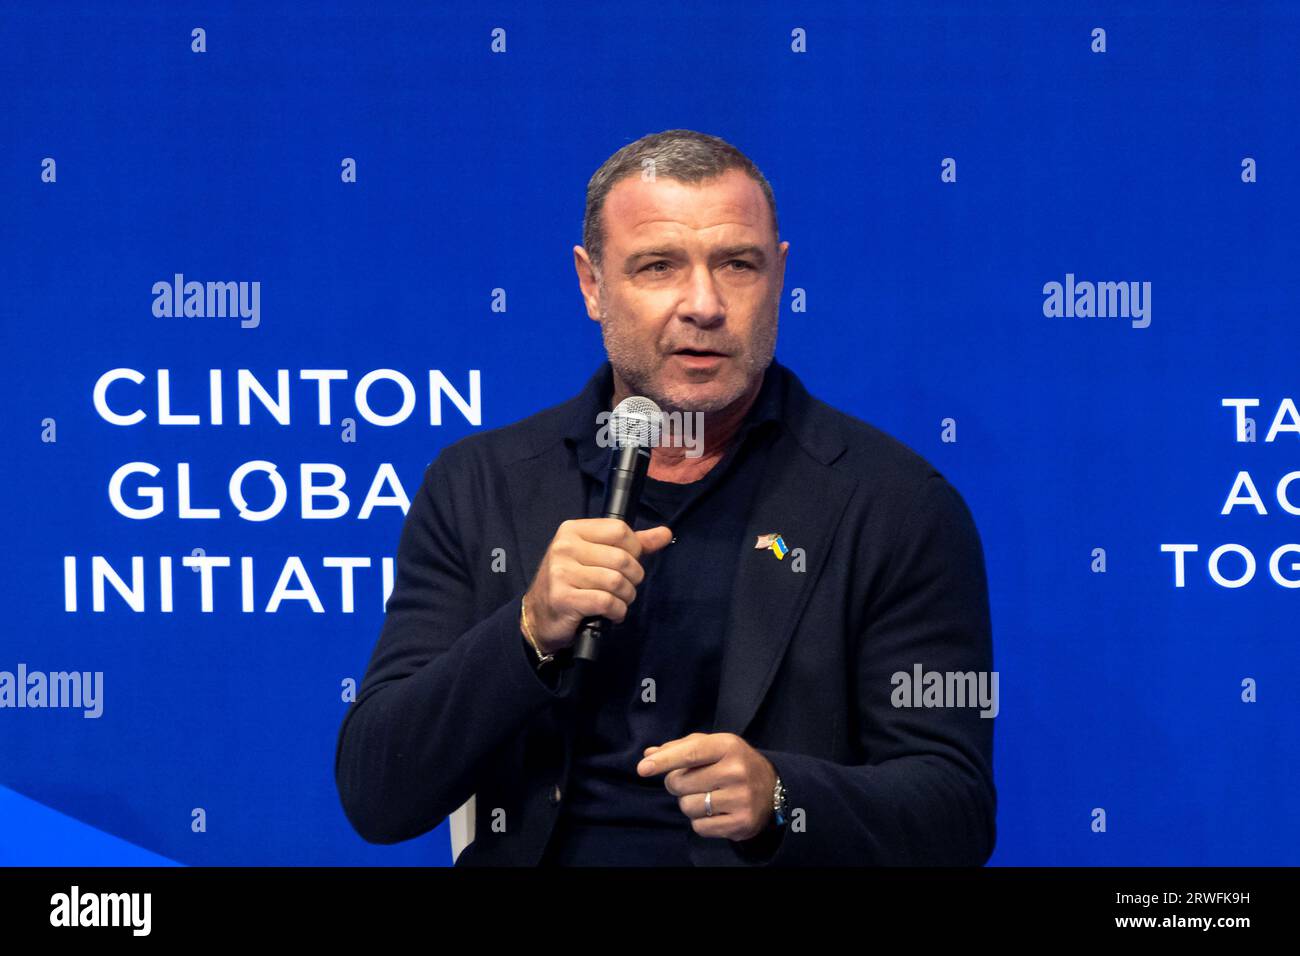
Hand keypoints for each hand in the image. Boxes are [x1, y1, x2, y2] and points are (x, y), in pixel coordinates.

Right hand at [523, 519, 672, 654]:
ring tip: (619, 601)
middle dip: (633, 578)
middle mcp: (564, 547)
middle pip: (621, 558)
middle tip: (625, 587)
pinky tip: (613, 613)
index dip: (634, 549)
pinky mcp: (563, 598)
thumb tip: (665, 533)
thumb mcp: (596, 556)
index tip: (629, 563)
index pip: (619, 529)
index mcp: (572, 530)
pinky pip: (607, 602)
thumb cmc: (572, 582)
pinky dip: (618, 611)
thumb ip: (632, 544)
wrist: (539, 616)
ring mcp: (561, 572)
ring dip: (626, 597)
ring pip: (616, 582)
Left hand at [637, 732, 776, 840]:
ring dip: (688, 803)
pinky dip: (700, 821)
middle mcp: (736, 771)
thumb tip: (649, 755)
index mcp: (728, 746)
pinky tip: (715, 812)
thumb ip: (680, 748)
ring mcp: (741, 799)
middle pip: (680, 783)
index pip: (690, 752)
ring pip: (687, 807)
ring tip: (706, 796)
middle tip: (692, 781)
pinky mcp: (741, 824)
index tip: (643, 768)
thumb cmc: (734, 763)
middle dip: (676, 783)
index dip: (663, 761)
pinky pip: (699, 827)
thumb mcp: (714, 746)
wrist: (774, 789)